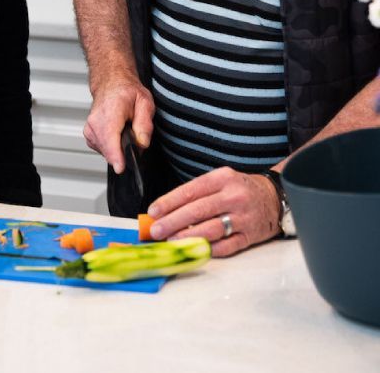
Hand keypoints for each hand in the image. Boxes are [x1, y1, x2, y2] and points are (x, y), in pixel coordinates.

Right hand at [83, 75, 154, 172]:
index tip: (120, 167)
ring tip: (125, 132)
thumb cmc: (127, 92)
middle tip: (134, 135)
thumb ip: (145, 124)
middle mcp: (96, 121)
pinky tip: (117, 135)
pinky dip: (111, 146)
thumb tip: (142, 143)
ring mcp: (90, 129)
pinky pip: (102, 149)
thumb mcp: (145, 103)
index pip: (110, 137)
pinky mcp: (89, 135)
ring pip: (106, 152)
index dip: (116, 155)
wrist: (111, 83)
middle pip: (109, 149)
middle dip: (125, 151)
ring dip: (118, 149)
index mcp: (111, 111)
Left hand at [147, 167, 281, 256]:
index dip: (169, 202)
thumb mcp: (221, 180)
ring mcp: (243, 217)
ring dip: (187, 237)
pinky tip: (193, 249)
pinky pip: (226, 246)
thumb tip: (166, 210)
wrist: (274, 197)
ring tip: (170, 241)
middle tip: (156, 230)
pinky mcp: (250, 236)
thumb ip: (197, 193)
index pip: (191, 190)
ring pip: (210, 229)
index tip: (153, 211)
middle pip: (198, 210)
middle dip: (173, 222)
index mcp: (223, 178)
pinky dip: (207, 249)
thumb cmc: (240, 189)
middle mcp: (233, 196)